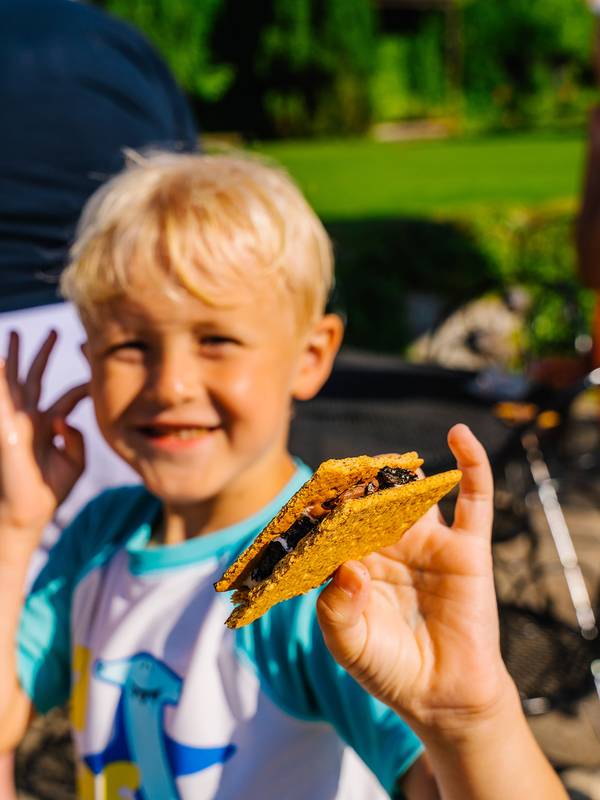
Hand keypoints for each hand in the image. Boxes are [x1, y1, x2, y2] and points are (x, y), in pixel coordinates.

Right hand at [0, 331, 87, 547]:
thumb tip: (68, 420)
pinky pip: (3, 399)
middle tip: (53, 330)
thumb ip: (78, 439)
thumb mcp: (74, 463)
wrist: (24, 515)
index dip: (84, 384)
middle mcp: (30, 418)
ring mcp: (15, 420)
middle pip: (37, 378)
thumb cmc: (48, 493)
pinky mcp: (7, 428)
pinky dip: (1, 379)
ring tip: (16, 332)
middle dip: (43, 354)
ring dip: (16, 356)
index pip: (68, 396)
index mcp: (49, 426)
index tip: (97, 368)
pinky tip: (0, 360)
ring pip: (15, 381)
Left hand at [317, 424, 511, 735]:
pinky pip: (473, 499)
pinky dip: (469, 465)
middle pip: (372, 500)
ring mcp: (429, 542)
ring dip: (402, 471)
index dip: (324, 507)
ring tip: (387, 460)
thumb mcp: (350, 645)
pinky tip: (458, 435)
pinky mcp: (467, 547)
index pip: (336, 523)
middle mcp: (390, 545)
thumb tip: (348, 568)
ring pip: (414, 493)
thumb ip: (337, 612)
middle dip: (358, 484)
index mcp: (356, 561)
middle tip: (345, 469)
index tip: (310, 491)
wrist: (443, 696)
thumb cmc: (388, 668)